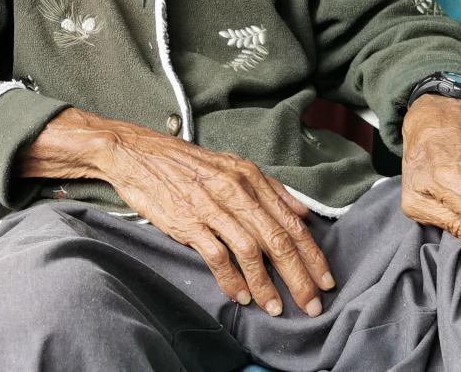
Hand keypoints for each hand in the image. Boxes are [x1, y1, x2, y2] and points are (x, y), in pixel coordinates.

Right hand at [19, 109, 334, 316]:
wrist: (135, 154)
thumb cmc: (182, 163)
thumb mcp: (230, 165)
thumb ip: (269, 188)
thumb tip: (302, 212)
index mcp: (249, 177)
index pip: (291, 221)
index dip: (312, 253)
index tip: (325, 279)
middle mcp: (234, 190)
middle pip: (277, 240)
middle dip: (299, 277)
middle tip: (312, 304)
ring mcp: (211, 206)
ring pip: (250, 251)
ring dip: (265, 284)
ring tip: (275, 307)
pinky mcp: (187, 221)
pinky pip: (217, 256)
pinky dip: (232, 279)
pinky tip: (240, 295)